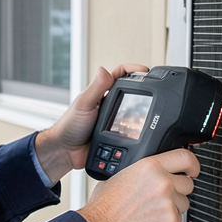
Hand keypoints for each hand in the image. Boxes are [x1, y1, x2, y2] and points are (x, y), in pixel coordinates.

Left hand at [34, 64, 148, 183]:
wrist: (66, 151)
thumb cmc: (69, 126)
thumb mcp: (84, 103)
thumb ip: (95, 88)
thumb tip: (104, 70)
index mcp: (102, 93)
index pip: (120, 75)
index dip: (133, 70)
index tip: (145, 71)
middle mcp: (109, 105)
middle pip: (132, 93)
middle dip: (144, 91)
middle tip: (155, 92)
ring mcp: (113, 120)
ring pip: (134, 113)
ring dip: (143, 113)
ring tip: (152, 113)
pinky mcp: (116, 136)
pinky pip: (132, 132)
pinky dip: (139, 132)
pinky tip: (144, 132)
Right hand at [77, 148, 199, 221]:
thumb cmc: (105, 206)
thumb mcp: (121, 175)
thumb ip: (143, 172)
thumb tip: (152, 174)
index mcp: (151, 166)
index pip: (185, 158)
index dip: (193, 164)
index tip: (193, 170)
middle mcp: (163, 182)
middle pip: (187, 184)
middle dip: (178, 190)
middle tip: (163, 197)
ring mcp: (168, 203)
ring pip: (184, 204)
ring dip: (172, 207)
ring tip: (152, 212)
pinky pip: (178, 221)